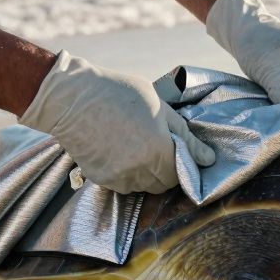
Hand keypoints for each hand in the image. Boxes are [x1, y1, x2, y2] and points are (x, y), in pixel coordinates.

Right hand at [19, 51, 215, 193]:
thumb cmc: (119, 93)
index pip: (181, 174)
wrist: (71, 98)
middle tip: (158, 148)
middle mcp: (140, 169)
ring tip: (137, 147)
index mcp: (158, 150)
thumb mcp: (159, 106)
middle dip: (167, 169)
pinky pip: (124, 185)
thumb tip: (208, 159)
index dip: (182, 163)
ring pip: (144, 186)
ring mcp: (119, 176)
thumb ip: (184, 135)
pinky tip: (120, 152)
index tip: (178, 152)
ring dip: (147, 173)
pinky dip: (128, 174)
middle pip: (164, 184)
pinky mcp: (101, 179)